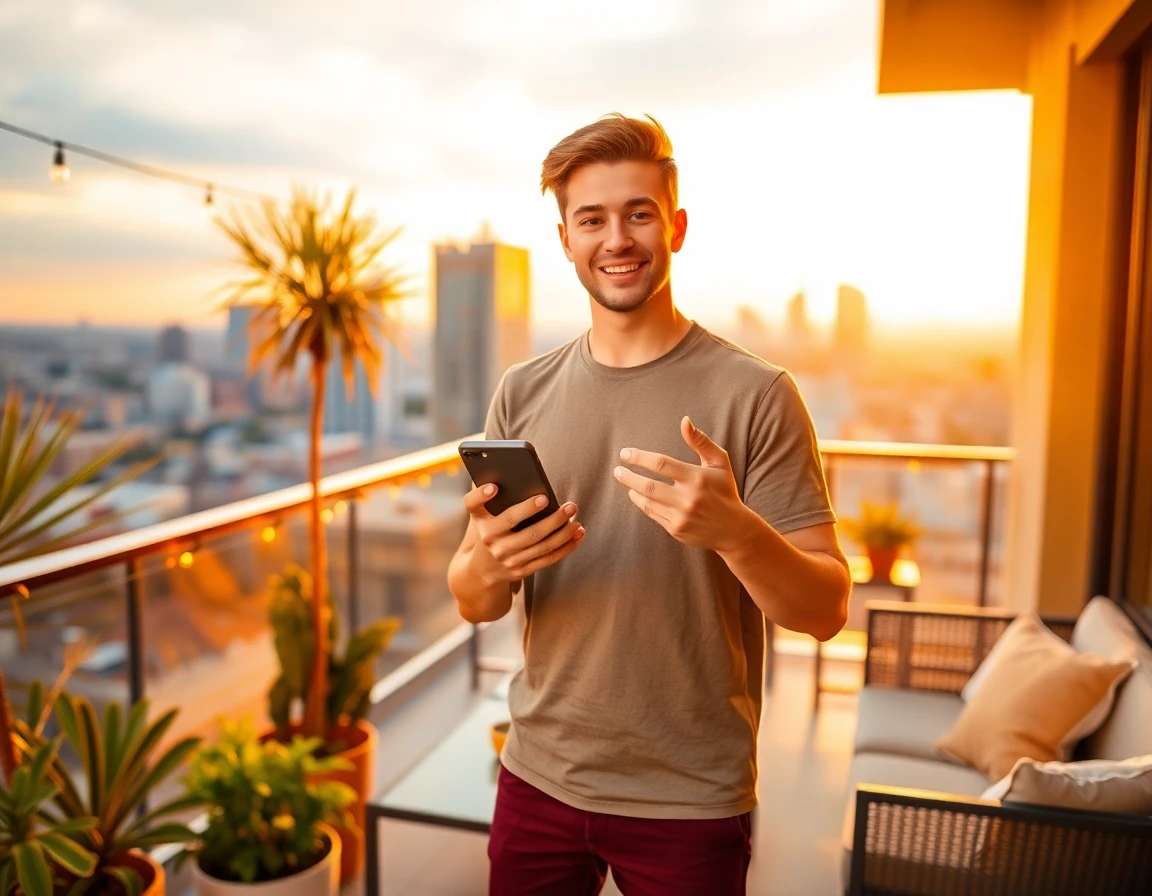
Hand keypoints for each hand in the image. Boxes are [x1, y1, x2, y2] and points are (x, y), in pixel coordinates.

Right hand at [463, 484, 584, 585]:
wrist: (481, 569)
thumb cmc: (488, 531)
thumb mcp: (482, 516)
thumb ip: (491, 497)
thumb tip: (512, 475)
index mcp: (482, 524)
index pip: (475, 506)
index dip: (482, 495)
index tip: (494, 486)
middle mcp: (493, 543)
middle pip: (526, 531)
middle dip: (551, 518)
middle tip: (569, 506)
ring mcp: (508, 559)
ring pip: (542, 545)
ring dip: (564, 532)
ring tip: (576, 517)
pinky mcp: (522, 570)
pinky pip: (548, 558)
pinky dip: (566, 546)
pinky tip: (578, 533)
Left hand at [612, 416, 752, 552]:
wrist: (734, 530)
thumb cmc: (724, 489)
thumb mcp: (719, 462)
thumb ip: (700, 441)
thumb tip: (684, 420)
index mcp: (697, 478)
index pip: (661, 464)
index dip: (639, 457)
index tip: (625, 453)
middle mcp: (688, 498)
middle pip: (648, 486)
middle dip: (628, 476)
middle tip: (617, 470)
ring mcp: (681, 516)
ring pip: (647, 501)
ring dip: (632, 489)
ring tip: (624, 479)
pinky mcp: (676, 530)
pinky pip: (652, 514)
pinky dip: (641, 502)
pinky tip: (636, 494)